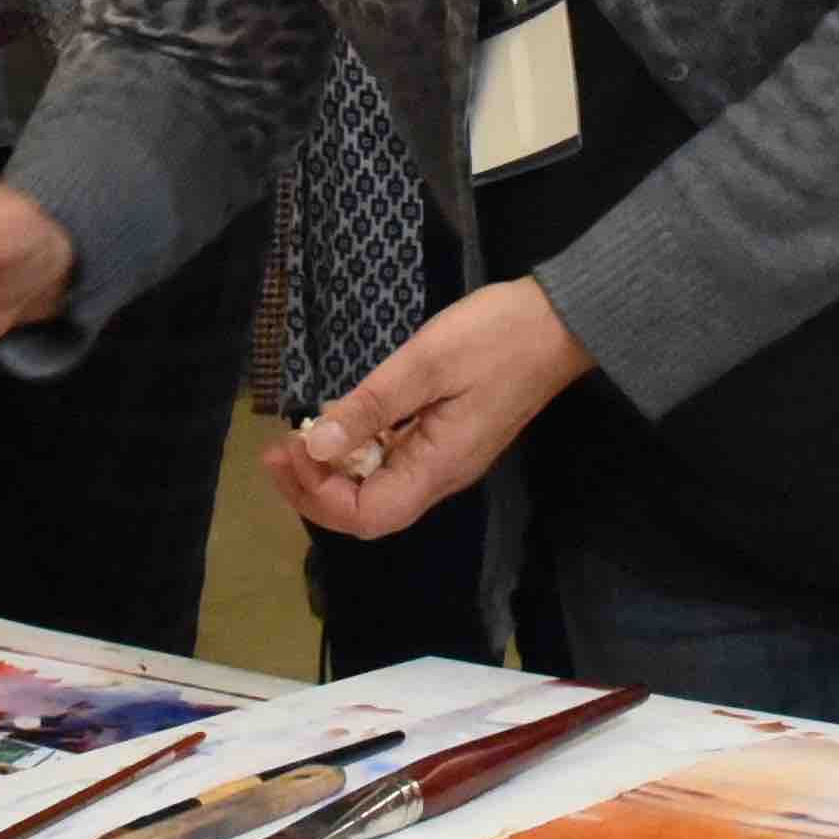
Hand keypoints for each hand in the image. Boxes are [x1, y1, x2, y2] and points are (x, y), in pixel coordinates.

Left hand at [272, 278, 592, 538]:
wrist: (562, 322)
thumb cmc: (496, 338)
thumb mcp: (425, 364)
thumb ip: (369, 408)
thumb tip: (314, 447)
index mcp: (438, 467)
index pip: (367, 517)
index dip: (318, 496)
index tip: (291, 451)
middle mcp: (441, 475)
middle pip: (368, 511)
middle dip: (315, 490)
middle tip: (276, 450)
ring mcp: (446, 458)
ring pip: (378, 489)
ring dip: (332, 472)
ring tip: (294, 440)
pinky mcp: (448, 437)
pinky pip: (394, 461)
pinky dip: (358, 450)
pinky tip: (339, 423)